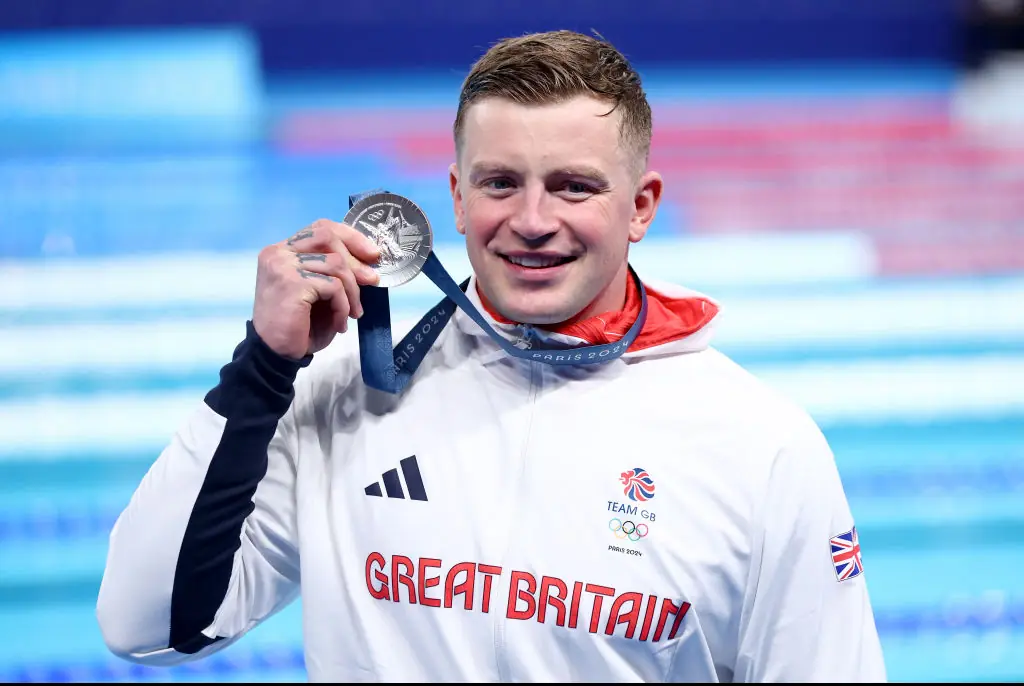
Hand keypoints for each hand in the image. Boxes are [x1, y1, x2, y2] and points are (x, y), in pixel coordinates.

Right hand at [252, 219, 380, 358]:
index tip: (372, 254)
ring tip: (352, 313)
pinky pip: (333, 286)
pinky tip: (340, 322)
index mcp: (283, 251)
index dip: (350, 237)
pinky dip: (343, 305)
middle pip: (328, 237)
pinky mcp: (291, 282)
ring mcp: (283, 265)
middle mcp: (279, 253)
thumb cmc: (298, 326)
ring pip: (335, 264)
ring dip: (352, 291)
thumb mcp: (320, 292)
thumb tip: (369, 261)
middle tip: (372, 281)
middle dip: (355, 260)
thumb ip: (335, 272)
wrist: (275, 354)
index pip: (320, 229)